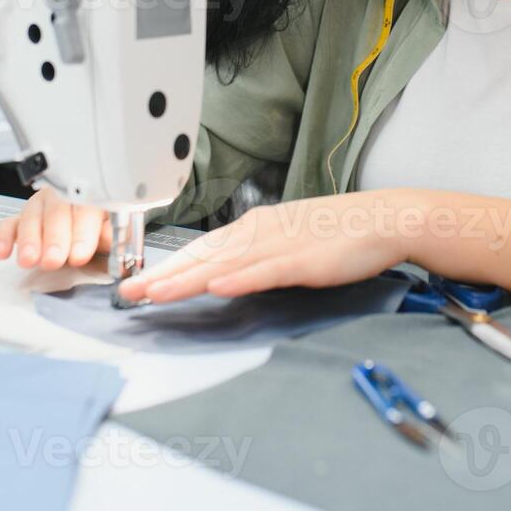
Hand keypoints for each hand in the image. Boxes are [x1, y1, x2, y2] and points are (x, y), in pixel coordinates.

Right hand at [0, 187, 110, 269]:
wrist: (86, 226)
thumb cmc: (99, 227)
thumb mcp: (114, 228)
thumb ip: (112, 234)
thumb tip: (112, 238)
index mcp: (91, 196)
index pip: (87, 210)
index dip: (83, 234)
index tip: (80, 255)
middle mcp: (63, 197)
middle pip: (57, 212)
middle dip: (54, 238)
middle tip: (53, 259)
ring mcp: (40, 206)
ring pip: (31, 216)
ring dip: (29, 240)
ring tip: (29, 260)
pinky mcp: (21, 219)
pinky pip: (8, 224)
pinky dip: (3, 237)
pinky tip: (2, 252)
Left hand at [116, 192, 413, 304]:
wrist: (383, 218)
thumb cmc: (338, 232)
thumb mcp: (286, 240)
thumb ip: (255, 256)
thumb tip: (223, 273)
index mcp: (254, 227)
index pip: (201, 250)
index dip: (167, 267)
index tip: (137, 282)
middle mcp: (259, 232)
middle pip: (203, 257)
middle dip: (163, 275)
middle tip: (127, 292)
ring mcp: (281, 245)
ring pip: (225, 264)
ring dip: (188, 279)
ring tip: (156, 292)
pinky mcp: (304, 260)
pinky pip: (266, 271)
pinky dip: (240, 278)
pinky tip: (218, 286)